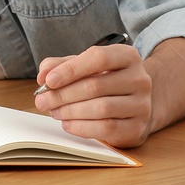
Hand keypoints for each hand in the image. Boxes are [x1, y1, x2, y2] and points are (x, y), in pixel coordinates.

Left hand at [34, 43, 152, 147]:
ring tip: (54, 112)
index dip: (70, 69)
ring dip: (71, 111)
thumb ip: (61, 65)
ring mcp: (142, 104)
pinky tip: (68, 124)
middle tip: (43, 100)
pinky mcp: (137, 127)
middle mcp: (139, 79)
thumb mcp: (86, 67)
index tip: (48, 80)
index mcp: (127, 56)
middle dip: (63, 94)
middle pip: (96, 85)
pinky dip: (82, 127)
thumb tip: (43, 76)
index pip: (98, 57)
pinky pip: (106, 128)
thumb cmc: (106, 82)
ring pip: (101, 108)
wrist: (134, 105)